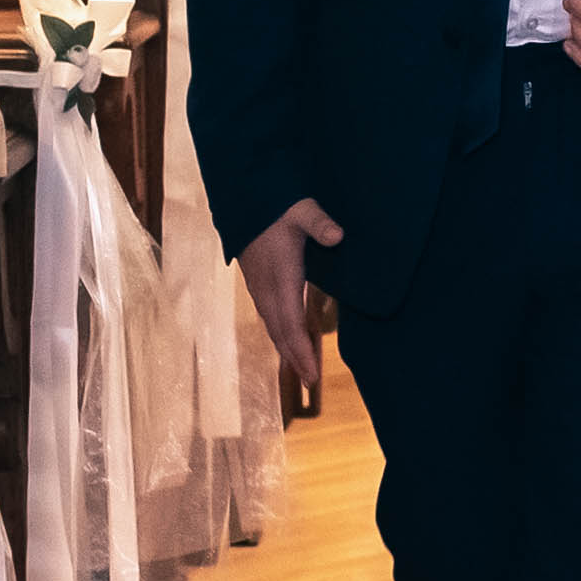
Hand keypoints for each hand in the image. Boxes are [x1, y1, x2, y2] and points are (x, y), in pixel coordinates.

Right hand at [239, 195, 343, 387]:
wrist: (242, 199)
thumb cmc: (275, 205)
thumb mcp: (301, 210)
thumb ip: (319, 223)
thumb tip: (337, 236)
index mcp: (280, 276)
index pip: (290, 322)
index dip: (301, 349)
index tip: (311, 373)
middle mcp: (267, 288)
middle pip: (280, 332)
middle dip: (295, 358)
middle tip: (311, 381)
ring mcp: (259, 287)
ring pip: (273, 326)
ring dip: (287, 349)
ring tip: (302, 370)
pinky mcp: (258, 283)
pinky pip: (270, 317)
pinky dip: (280, 334)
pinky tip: (287, 341)